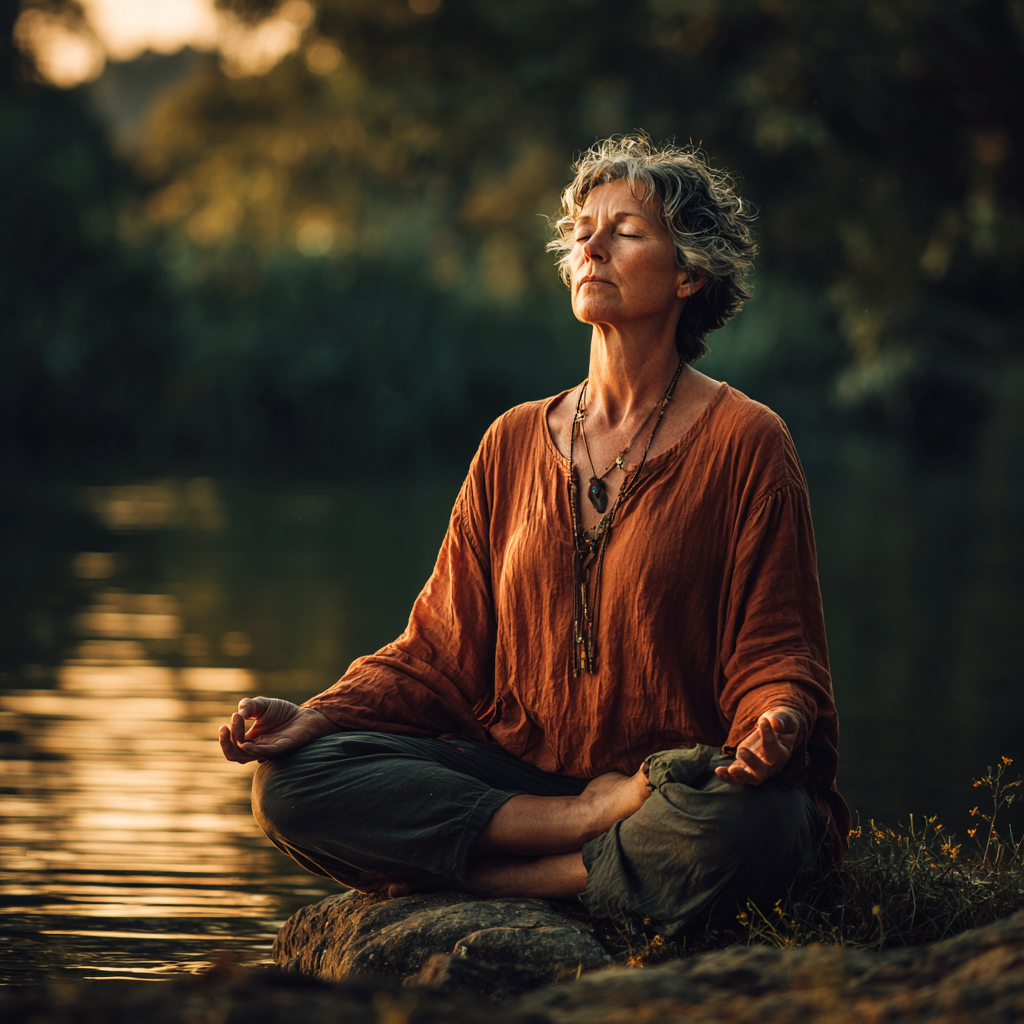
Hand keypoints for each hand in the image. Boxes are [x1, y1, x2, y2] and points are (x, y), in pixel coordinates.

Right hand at [218, 696, 337, 763]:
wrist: (306, 715)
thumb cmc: (283, 713)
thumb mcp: (262, 704)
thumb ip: (248, 705)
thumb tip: (238, 712)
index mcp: (250, 740)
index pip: (233, 743)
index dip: (229, 732)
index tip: (235, 715)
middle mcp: (257, 748)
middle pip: (233, 755)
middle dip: (225, 742)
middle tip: (224, 726)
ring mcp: (268, 750)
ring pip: (245, 757)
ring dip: (236, 743)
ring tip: (236, 724)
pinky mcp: (281, 748)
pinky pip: (265, 753)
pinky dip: (253, 750)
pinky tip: (245, 743)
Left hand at [715, 707, 802, 785]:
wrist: (772, 730)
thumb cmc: (777, 723)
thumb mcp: (782, 717)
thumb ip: (781, 719)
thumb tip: (776, 722)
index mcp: (782, 753)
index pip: (775, 749)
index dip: (769, 736)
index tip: (763, 721)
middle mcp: (771, 766)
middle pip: (763, 770)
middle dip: (752, 762)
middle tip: (742, 750)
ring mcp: (757, 769)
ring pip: (749, 778)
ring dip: (739, 775)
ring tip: (730, 770)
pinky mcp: (744, 767)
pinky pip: (736, 776)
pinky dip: (727, 776)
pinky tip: (718, 771)